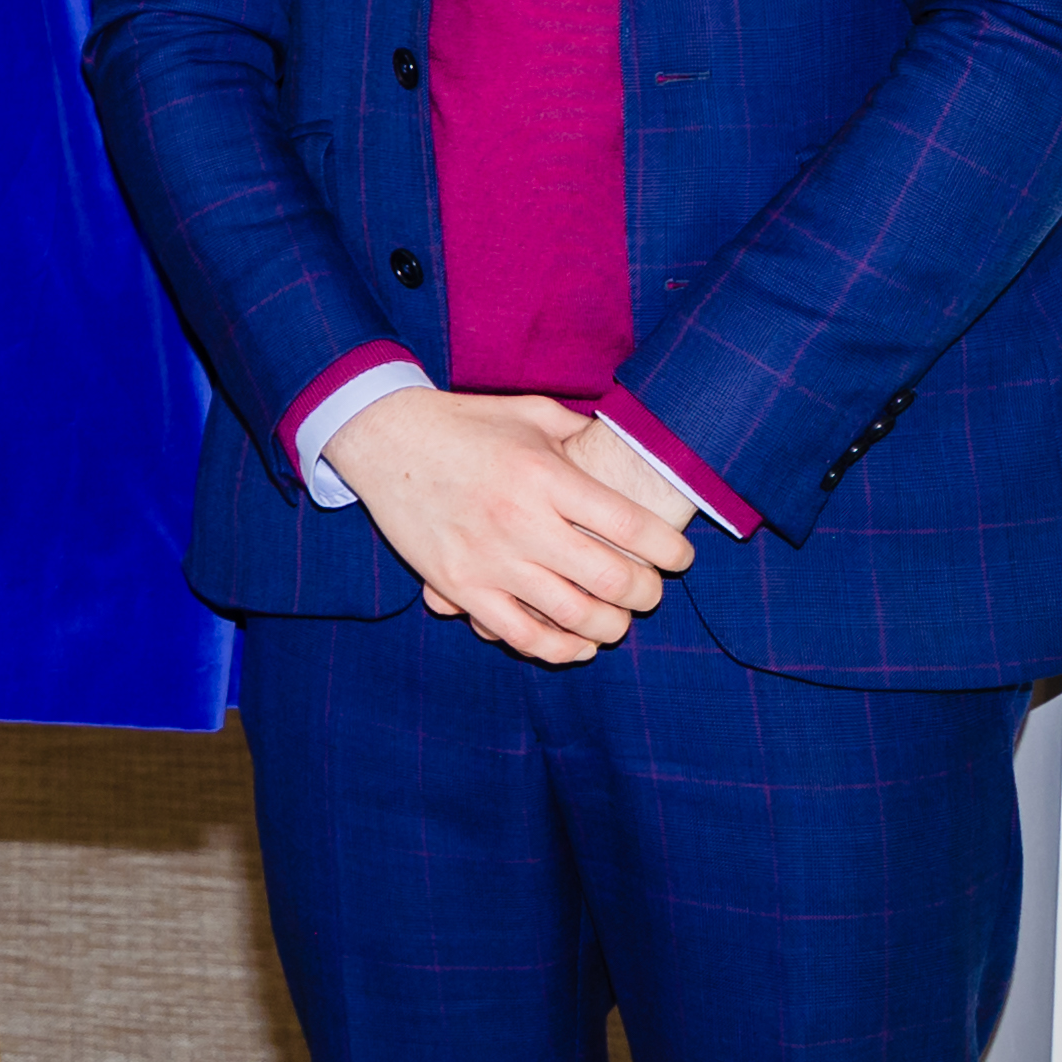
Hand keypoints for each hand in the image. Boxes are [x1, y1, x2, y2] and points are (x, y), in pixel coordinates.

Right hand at [326, 388, 693, 665]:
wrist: (381, 437)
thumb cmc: (462, 422)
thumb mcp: (528, 413)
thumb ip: (581, 432)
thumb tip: (630, 443)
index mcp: (545, 475)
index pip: (632, 527)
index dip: (670, 551)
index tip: (680, 558)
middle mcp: (521, 520)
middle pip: (612, 578)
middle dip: (646, 594)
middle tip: (650, 591)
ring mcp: (488, 558)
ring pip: (573, 615)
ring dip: (610, 626)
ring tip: (617, 619)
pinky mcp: (458, 585)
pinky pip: (520, 635)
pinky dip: (559, 649)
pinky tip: (577, 644)